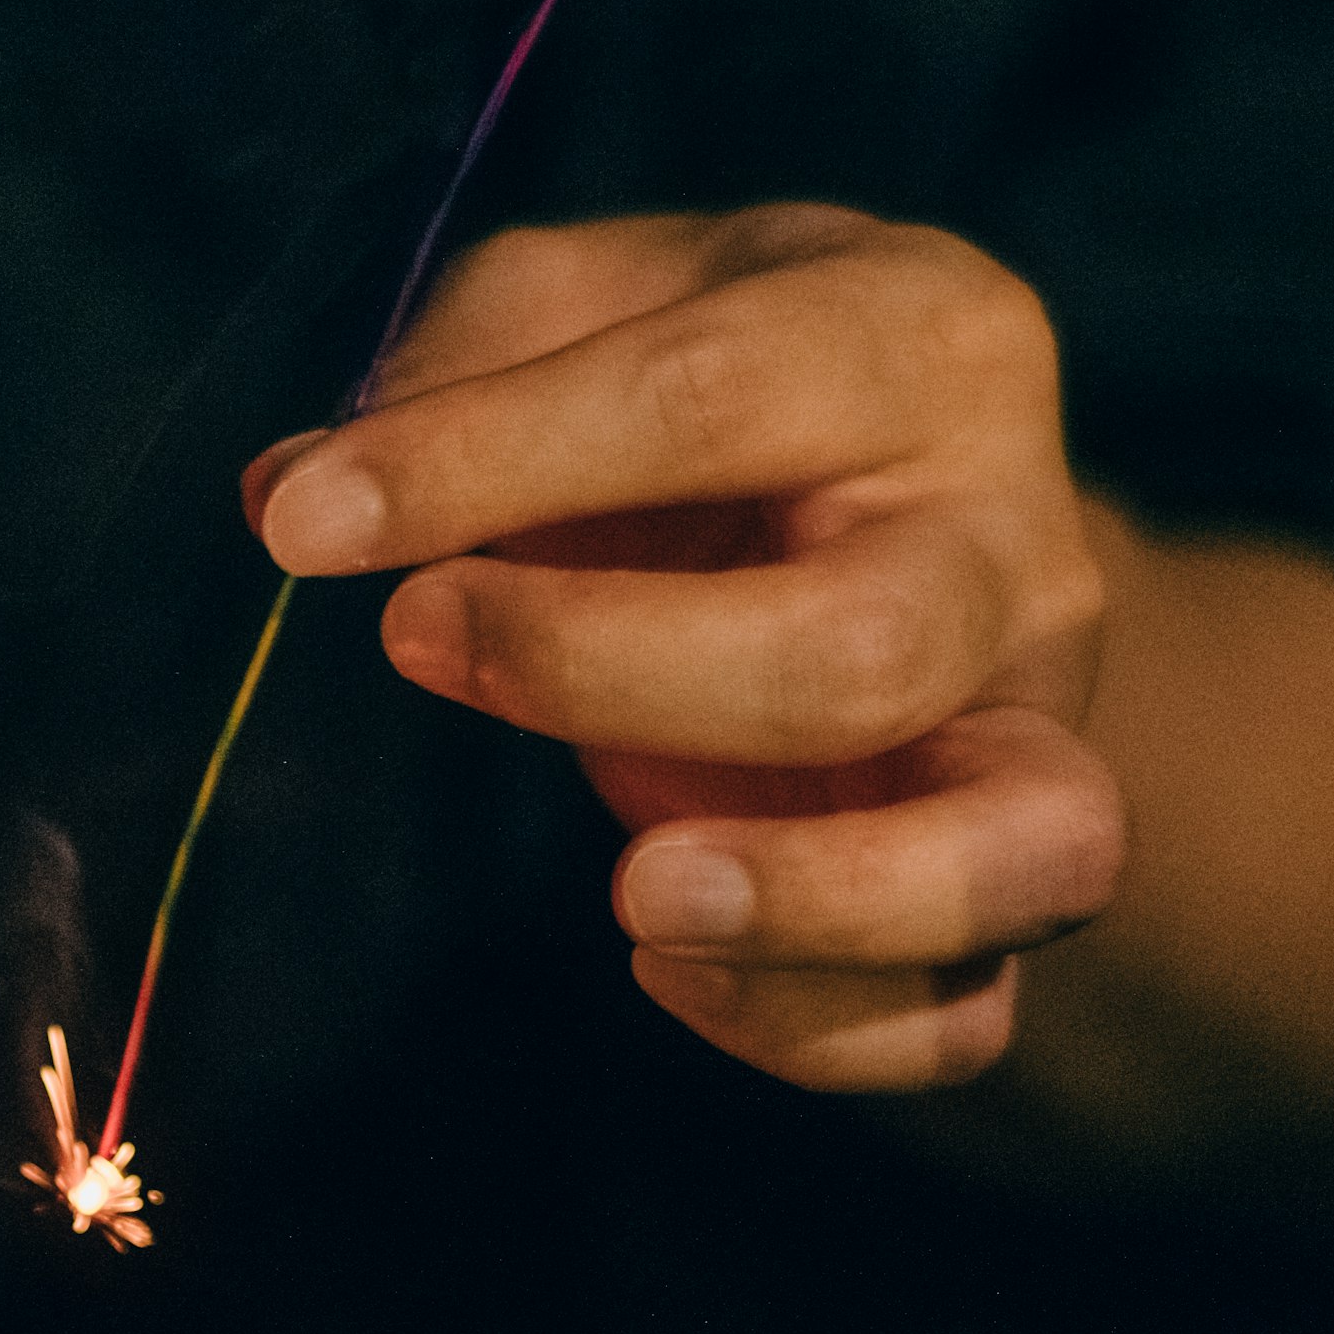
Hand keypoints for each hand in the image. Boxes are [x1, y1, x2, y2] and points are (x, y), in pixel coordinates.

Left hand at [247, 205, 1120, 1093]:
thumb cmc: (708, 389)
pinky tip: (664, 970)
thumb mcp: (591, 304)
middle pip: (868, 649)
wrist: (890, 491)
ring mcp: (1036, 729)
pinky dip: (818, 1028)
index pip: (713, 398)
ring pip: (1025, 848)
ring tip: (631, 899)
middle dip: (609, 670)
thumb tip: (297, 499)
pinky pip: (963, 1015)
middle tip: (420, 643)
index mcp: (916, 344)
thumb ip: (459, 368)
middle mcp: (1013, 542)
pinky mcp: (1003, 883)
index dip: (487, 459)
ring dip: (814, 899)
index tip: (304, 524)